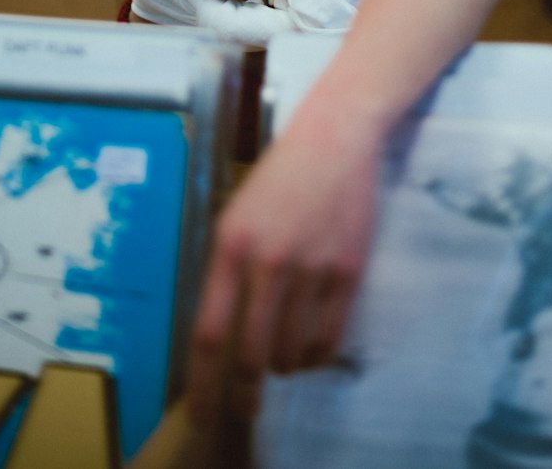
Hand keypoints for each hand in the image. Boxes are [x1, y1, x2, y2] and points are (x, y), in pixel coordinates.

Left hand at [187, 110, 382, 424]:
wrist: (334, 138)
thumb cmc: (279, 178)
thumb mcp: (236, 216)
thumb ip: (226, 270)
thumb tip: (221, 334)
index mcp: (231, 245)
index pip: (209, 332)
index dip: (204, 383)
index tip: (203, 412)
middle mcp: (268, 260)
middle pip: (251, 353)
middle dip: (245, 392)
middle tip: (246, 405)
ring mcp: (311, 266)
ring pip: (291, 350)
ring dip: (283, 368)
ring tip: (281, 362)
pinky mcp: (347, 270)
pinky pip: (329, 336)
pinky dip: (316, 355)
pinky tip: (309, 351)